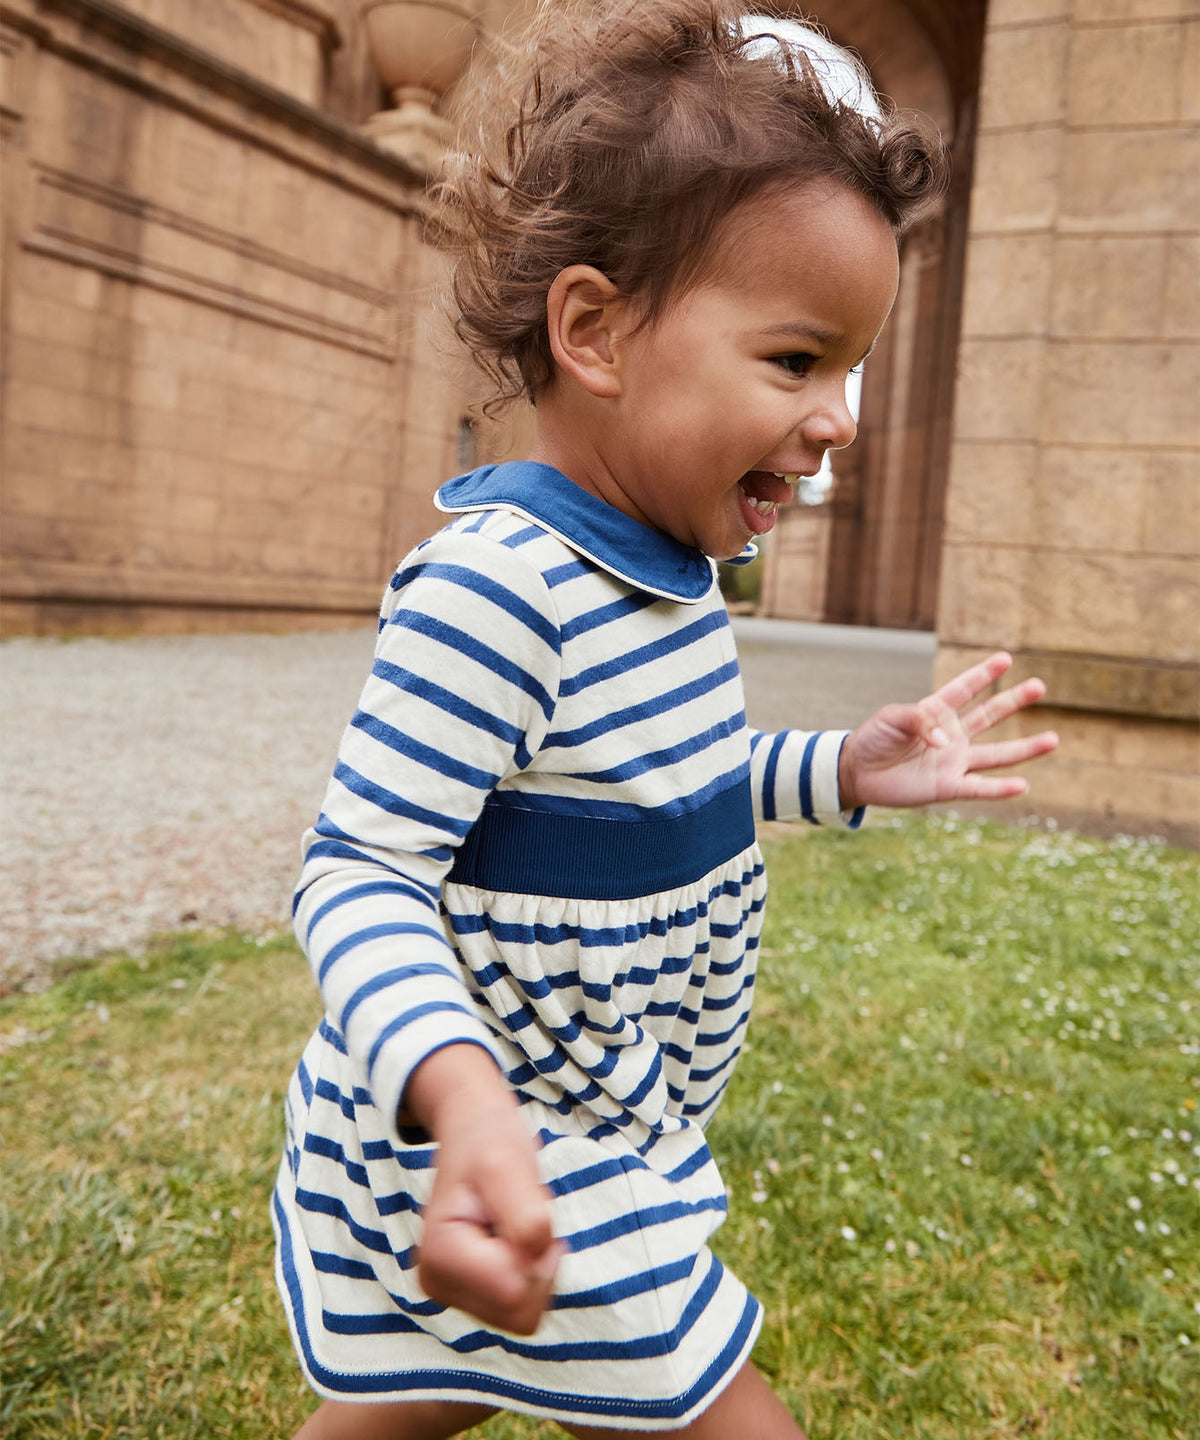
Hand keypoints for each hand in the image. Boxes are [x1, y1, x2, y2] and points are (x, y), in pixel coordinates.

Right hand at [407, 1045, 562, 1334]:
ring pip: (523, 1313)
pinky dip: (530, 1271)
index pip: (515, 1293)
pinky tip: (513, 1236)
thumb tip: (533, 1262)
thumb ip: (524, 1215)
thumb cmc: (490, 1142)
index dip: (536, 1253)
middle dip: (538, 1264)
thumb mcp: (509, 1165)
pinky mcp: (470, 1293)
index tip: (524, 1207)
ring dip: (535, 1265)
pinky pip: (520, 1304)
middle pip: (520, 1314)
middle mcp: (437, 1284)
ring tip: (516, 1221)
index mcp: (439, 1258)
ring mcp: (453, 1292)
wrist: (473, 1131)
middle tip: (524, 1213)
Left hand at [838, 652, 1058, 811]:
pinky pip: (979, 787)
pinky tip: (1022, 785)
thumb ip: (920, 721)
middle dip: (1013, 701)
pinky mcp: (948, 786)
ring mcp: (953, 761)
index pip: (964, 689)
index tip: (1005, 658)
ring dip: (1025, 749)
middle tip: (1039, 686)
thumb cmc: (873, 739)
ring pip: (996, 754)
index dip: (983, 674)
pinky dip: (1000, 789)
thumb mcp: (891, 718)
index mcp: (936, 711)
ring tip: (1054, 739)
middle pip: (989, 716)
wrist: (857, 773)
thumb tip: (948, 741)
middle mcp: (952, 735)